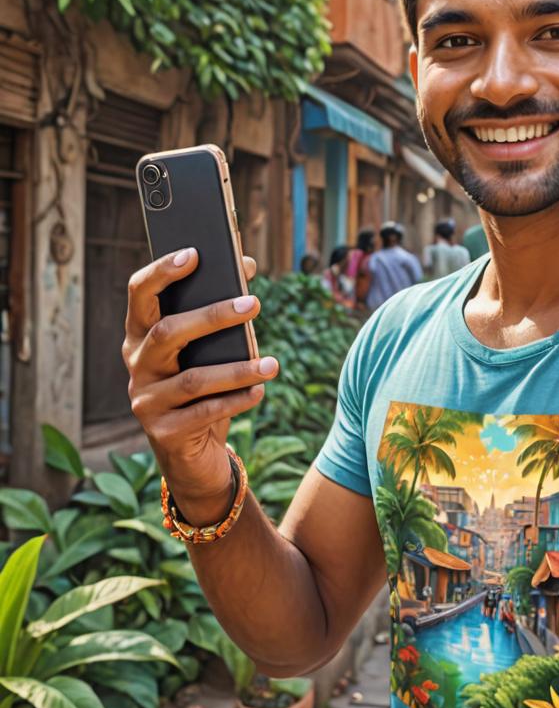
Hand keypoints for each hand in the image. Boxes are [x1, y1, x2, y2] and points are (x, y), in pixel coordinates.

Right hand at [122, 248, 277, 521]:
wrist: (190, 453)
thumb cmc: (203, 387)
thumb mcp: (209, 348)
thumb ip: (222, 308)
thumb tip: (246, 263)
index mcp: (141, 335)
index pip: (140, 294)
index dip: (162, 272)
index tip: (195, 254)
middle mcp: (136, 365)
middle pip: (167, 332)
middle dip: (212, 316)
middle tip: (254, 304)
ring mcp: (145, 400)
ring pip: (192, 378)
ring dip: (238, 369)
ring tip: (272, 364)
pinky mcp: (163, 432)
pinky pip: (204, 413)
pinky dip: (236, 400)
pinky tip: (259, 391)